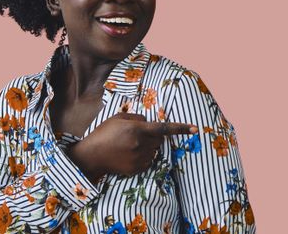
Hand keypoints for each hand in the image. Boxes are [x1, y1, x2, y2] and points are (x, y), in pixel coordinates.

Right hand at [67, 112, 196, 181]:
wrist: (91, 156)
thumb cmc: (104, 133)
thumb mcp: (119, 118)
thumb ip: (138, 118)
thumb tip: (149, 123)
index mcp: (138, 130)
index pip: (164, 128)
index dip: (181, 128)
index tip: (196, 129)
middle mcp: (141, 145)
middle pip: (160, 139)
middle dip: (154, 136)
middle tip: (137, 134)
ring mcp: (139, 158)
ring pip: (155, 150)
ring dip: (148, 146)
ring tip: (129, 145)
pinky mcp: (137, 169)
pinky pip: (149, 160)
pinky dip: (143, 156)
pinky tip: (129, 154)